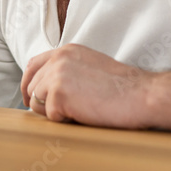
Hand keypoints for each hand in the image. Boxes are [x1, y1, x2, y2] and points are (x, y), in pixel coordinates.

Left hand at [21, 44, 154, 128]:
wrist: (142, 95)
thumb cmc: (123, 87)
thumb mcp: (89, 66)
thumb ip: (67, 70)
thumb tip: (46, 87)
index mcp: (65, 50)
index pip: (32, 65)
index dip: (28, 83)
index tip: (31, 98)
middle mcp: (57, 59)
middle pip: (31, 85)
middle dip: (41, 102)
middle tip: (59, 113)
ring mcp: (56, 75)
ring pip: (37, 101)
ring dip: (54, 112)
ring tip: (79, 111)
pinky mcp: (59, 94)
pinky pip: (50, 115)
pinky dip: (65, 120)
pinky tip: (84, 114)